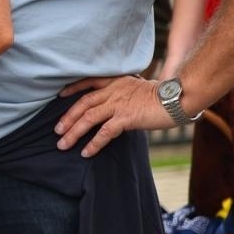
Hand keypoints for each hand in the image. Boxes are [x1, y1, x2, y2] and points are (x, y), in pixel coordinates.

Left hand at [55, 75, 170, 156]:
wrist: (177, 98)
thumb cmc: (161, 96)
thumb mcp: (137, 88)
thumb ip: (123, 93)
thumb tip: (113, 106)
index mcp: (116, 81)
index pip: (88, 81)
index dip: (73, 88)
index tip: (60, 95)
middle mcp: (114, 91)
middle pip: (83, 103)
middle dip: (67, 117)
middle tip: (56, 131)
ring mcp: (119, 104)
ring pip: (89, 118)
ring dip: (74, 132)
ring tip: (63, 144)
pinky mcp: (127, 118)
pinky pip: (105, 132)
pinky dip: (93, 143)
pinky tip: (86, 152)